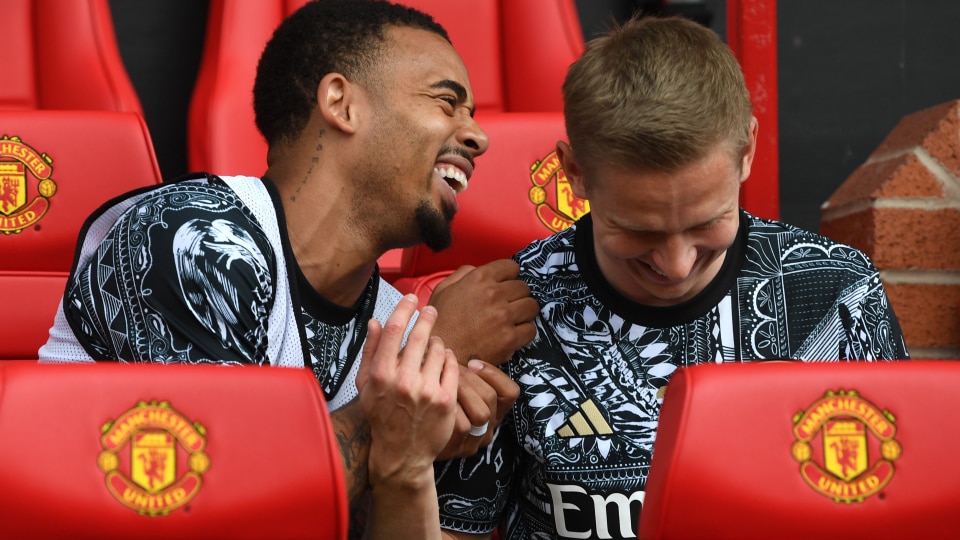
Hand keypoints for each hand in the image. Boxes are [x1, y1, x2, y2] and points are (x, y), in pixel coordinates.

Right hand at [356, 294, 458, 488]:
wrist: (402, 453)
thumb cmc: (382, 415)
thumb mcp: (365, 385)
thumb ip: (370, 351)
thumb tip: (376, 321)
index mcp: (380, 375)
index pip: (393, 330)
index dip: (404, 309)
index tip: (411, 298)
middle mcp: (403, 382)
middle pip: (420, 335)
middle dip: (427, 317)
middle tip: (431, 310)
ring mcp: (427, 392)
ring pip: (439, 349)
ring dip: (437, 343)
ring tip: (433, 348)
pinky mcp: (446, 400)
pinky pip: (453, 366)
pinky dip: (449, 360)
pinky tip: (444, 363)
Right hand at [429, 259, 538, 365]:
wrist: (441, 353)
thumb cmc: (440, 321)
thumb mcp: (444, 289)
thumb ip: (463, 273)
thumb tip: (478, 269)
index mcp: (479, 278)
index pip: (512, 267)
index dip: (509, 276)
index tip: (505, 285)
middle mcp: (494, 294)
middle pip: (524, 287)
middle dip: (517, 295)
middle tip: (508, 304)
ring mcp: (504, 316)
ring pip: (531, 306)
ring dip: (524, 312)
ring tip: (512, 319)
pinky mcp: (509, 338)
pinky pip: (531, 329)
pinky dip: (524, 332)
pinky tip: (512, 333)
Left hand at [436, 359, 519, 459]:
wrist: (408, 442)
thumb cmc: (430, 405)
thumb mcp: (452, 388)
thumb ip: (463, 374)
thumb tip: (462, 352)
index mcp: (493, 412)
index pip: (510, 392)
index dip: (493, 373)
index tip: (472, 362)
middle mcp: (488, 429)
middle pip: (490, 397)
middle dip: (467, 378)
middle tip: (446, 370)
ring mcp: (474, 442)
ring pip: (481, 412)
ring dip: (458, 391)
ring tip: (438, 381)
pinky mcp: (458, 449)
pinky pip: (462, 424)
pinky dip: (449, 408)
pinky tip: (433, 399)